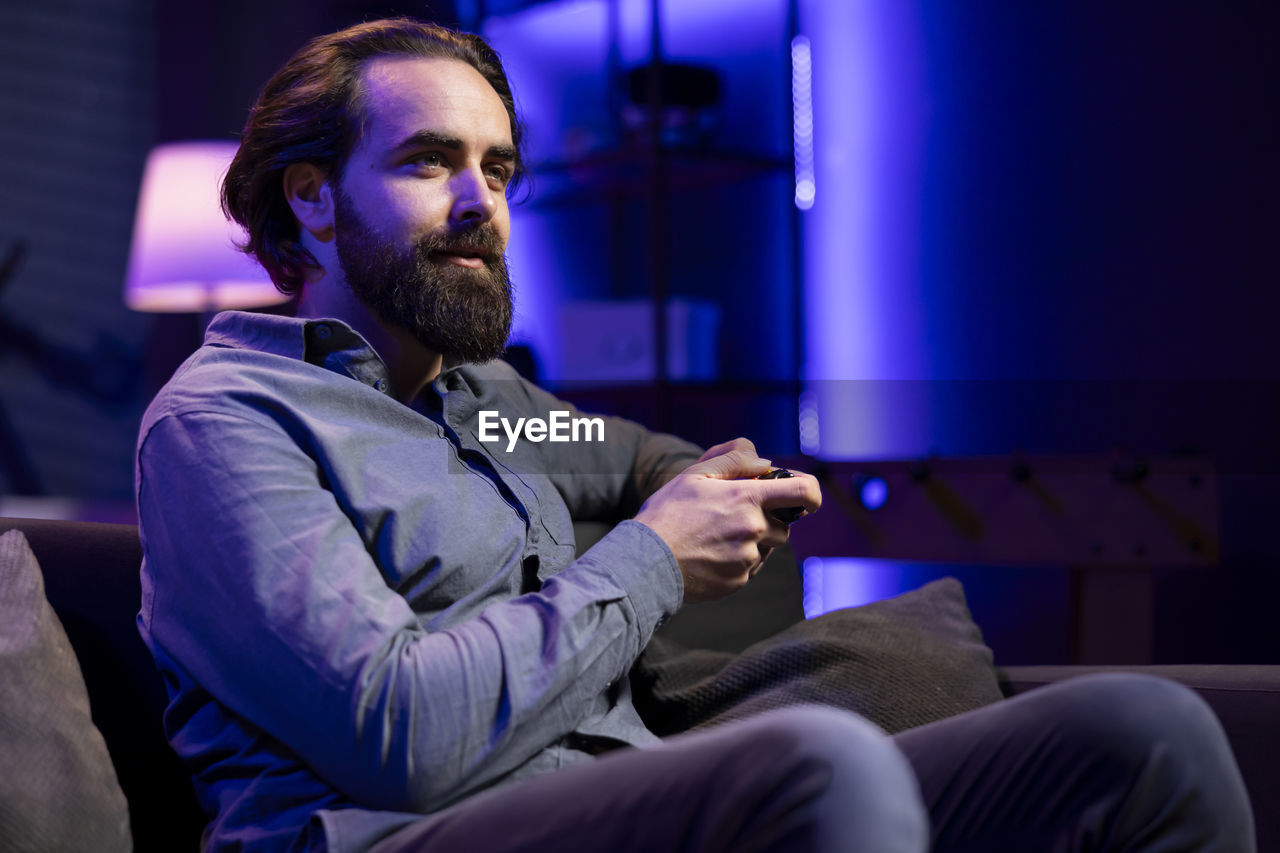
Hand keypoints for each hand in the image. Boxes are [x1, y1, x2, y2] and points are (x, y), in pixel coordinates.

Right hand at [633, 438, 821, 602]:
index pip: (804, 492)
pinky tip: (710, 554)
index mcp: (746, 499)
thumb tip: (765, 462)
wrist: (645, 562)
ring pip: (767, 548)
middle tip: (733, 515)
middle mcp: (754, 530)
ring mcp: (748, 559)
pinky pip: (750, 568)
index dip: (812, 493)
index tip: (807, 498)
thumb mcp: (695, 475)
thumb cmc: (667, 514)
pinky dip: (737, 560)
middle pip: (785, 525)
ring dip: (753, 540)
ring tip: (716, 536)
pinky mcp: (738, 582)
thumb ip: (733, 460)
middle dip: (768, 519)